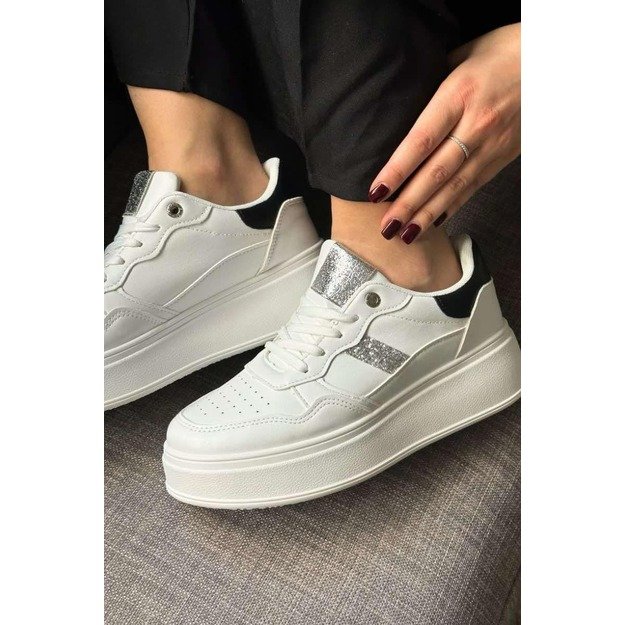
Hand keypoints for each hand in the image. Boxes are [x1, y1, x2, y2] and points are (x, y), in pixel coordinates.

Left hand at [371, 23, 520, 241]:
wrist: (551, 58)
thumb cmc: (500, 51)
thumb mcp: (460, 56)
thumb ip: (431, 86)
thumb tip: (400, 109)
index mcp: (460, 94)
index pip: (421, 141)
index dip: (397, 171)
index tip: (375, 193)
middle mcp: (477, 124)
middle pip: (436, 172)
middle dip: (408, 204)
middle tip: (386, 228)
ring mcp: (493, 144)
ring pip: (455, 186)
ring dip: (428, 214)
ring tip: (405, 236)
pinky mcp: (504, 155)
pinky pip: (474, 186)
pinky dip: (453, 206)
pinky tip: (435, 222)